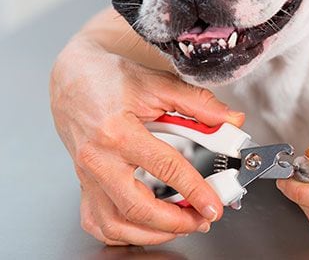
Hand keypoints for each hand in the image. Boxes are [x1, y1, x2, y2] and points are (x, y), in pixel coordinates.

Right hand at [50, 37, 244, 244]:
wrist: (73, 78)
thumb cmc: (111, 79)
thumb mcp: (159, 84)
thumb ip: (199, 103)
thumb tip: (231, 120)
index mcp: (118, 131)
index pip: (165, 168)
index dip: (195, 190)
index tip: (214, 205)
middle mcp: (98, 158)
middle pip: (136, 207)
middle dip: (175, 222)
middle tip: (202, 220)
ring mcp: (87, 176)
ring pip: (114, 224)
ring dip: (151, 234)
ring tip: (180, 226)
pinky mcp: (83, 184)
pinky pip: (96, 222)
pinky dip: (122, 234)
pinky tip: (145, 228)